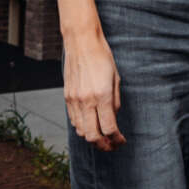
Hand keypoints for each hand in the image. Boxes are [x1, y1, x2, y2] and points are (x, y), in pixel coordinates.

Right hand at [64, 33, 126, 151]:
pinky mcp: (67, 97)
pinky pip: (73, 120)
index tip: (122, 140)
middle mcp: (86, 100)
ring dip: (92, 138)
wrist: (82, 42)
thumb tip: (113, 121)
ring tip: (102, 137)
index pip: (109, 128)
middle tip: (112, 146)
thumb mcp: (116, 79)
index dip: (117, 139)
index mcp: (102, 95)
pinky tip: (90, 125)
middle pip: (93, 136)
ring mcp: (74, 100)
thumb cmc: (102, 57)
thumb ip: (115, 102)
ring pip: (81, 131)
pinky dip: (82, 127)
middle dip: (104, 145)